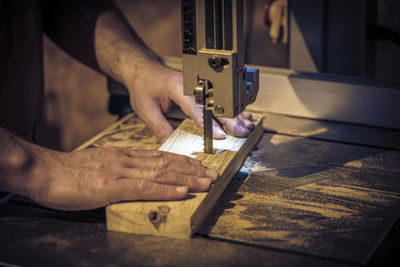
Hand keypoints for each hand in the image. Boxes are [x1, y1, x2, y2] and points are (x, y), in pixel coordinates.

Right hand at [27, 147, 217, 210]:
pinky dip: (167, 190)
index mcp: (123, 155)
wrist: (45, 171)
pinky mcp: (112, 186)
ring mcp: (121, 172)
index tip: (198, 165)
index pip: (159, 156)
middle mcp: (127, 160)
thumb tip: (135, 174)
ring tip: (207, 182)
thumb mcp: (99, 163)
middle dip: (192, 169)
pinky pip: (145, 188)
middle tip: (213, 173)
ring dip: (187, 178)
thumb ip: (118, 167)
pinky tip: (183, 191)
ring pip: (162, 174)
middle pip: (166, 163)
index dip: (181, 161)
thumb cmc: (69, 171)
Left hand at [127, 66, 254, 142]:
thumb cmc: (144, 87)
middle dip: (231, 118)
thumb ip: (161, 129)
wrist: (143, 70)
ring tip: (248, 126)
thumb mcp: (147, 111)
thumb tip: (173, 149)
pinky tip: (244, 117)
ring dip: (236, 114)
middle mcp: (192, 84)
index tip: (221, 135)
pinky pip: (220, 99)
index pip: (197, 106)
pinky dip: (232, 109)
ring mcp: (200, 85)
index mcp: (177, 87)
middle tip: (242, 131)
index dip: (209, 122)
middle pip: (216, 101)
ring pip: (222, 100)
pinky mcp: (203, 88)